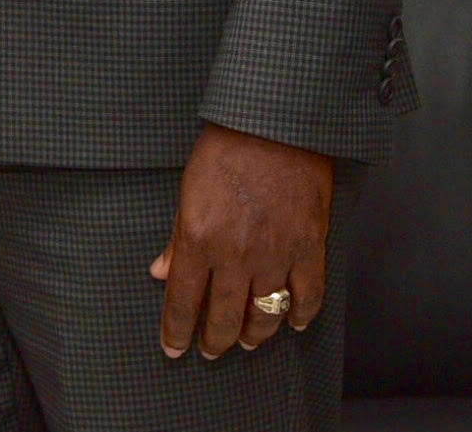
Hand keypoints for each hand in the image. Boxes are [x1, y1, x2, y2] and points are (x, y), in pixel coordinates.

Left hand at [151, 124, 333, 359]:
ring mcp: (275, 254)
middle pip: (223, 317)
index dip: (176, 330)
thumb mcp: (188, 187)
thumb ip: (176, 236)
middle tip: (209, 349)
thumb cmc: (227, 147)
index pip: (183, 301)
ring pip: (264, 316)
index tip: (173, 348)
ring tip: (245, 340)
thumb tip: (161, 271)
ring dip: (253, 335)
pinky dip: (300, 316)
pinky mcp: (310, 248)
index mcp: (199, 237)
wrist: (275, 122)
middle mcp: (236, 254)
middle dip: (213, 340)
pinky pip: (307, 297)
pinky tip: (292, 323)